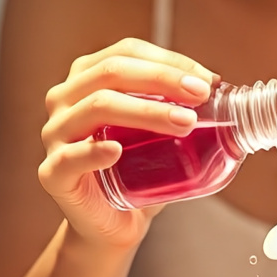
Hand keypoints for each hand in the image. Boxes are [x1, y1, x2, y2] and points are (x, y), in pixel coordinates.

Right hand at [39, 37, 218, 247]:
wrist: (114, 224)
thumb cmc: (139, 170)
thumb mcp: (160, 131)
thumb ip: (181, 105)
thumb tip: (224, 88)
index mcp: (88, 77)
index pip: (127, 52)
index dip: (169, 61)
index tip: (208, 80)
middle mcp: (65, 99)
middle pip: (111, 72)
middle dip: (162, 79)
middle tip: (202, 95)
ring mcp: (53, 135)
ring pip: (96, 107)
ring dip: (146, 110)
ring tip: (185, 123)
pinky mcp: (51, 174)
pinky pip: (70, 157)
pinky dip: (94, 151)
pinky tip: (117, 151)